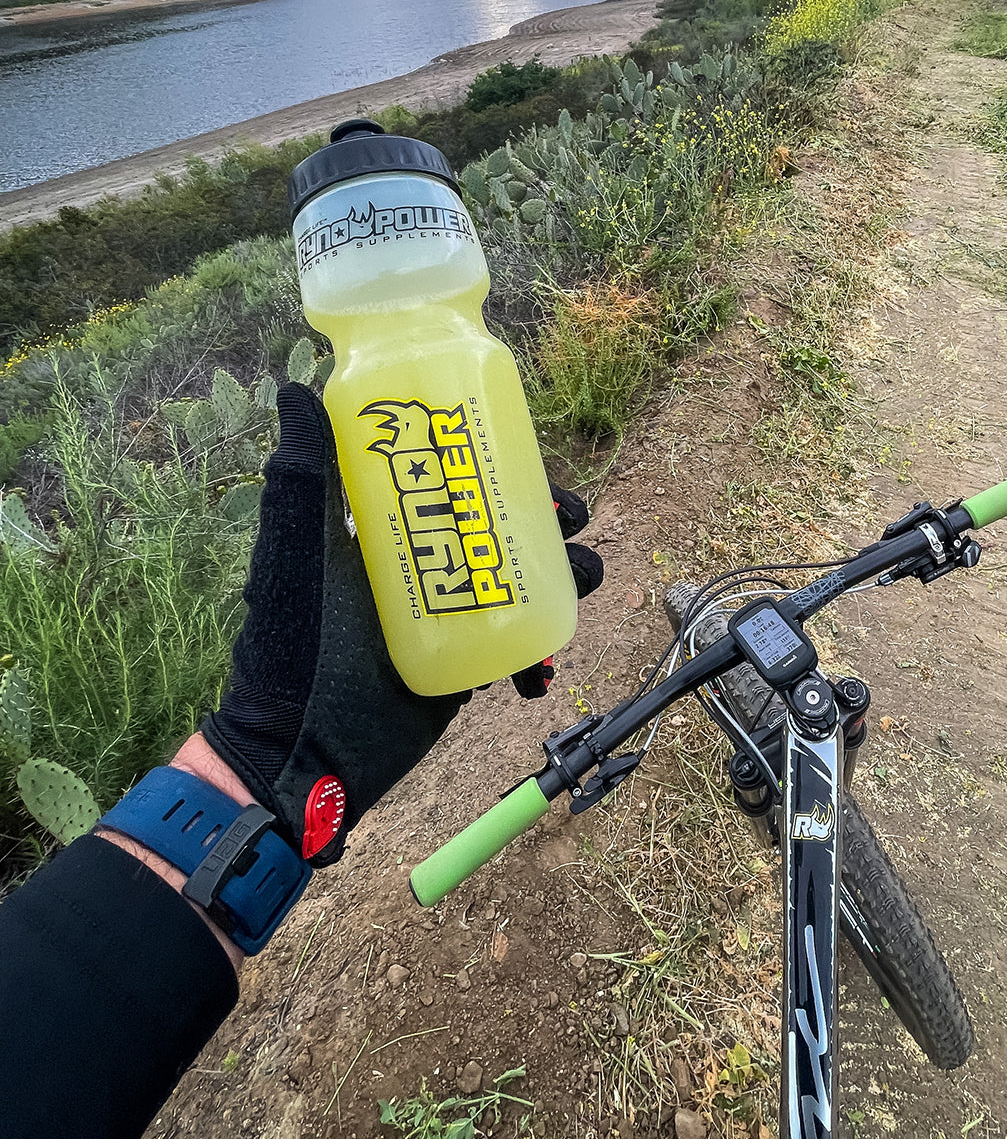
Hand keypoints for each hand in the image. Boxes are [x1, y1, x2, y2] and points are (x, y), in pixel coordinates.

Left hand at [200, 385, 600, 865]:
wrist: (300, 751)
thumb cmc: (292, 643)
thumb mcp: (299, 548)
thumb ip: (303, 473)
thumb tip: (296, 386)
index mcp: (388, 533)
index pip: (456, 484)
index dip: (502, 470)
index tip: (535, 467)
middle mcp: (423, 568)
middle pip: (501, 528)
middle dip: (546, 522)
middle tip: (571, 522)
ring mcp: (445, 619)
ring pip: (522, 585)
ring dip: (563, 579)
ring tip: (583, 581)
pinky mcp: (462, 669)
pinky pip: (516, 650)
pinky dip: (538, 656)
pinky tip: (540, 671)